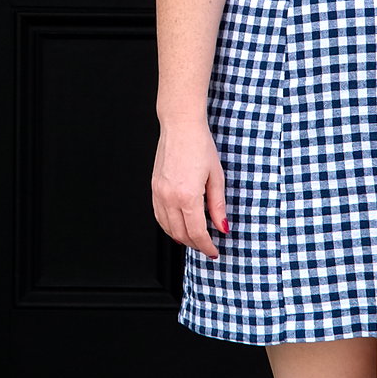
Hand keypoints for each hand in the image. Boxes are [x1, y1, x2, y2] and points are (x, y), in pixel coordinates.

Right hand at [152, 122, 227, 258]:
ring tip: (194, 240)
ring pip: (167, 228)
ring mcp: (159, 193)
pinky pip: (158, 215)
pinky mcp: (154, 188)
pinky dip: (168, 226)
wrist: (180, 126)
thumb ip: (218, 205)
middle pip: (181, 234)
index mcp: (187, 195)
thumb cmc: (199, 146)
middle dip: (195, 244)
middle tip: (207, 247)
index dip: (206, 246)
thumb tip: (222, 227)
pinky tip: (177, 227)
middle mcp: (169, 197)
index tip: (214, 251)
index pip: (197, 232)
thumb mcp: (216, 176)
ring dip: (181, 238)